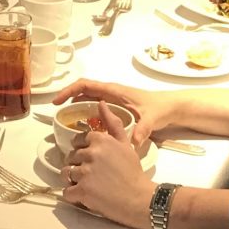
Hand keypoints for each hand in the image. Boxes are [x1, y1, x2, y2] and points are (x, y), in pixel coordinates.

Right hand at [53, 78, 173, 143]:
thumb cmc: (160, 108)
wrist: (171, 108)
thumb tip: (132, 142)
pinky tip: (84, 128)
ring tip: (66, 123)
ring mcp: (113, 100)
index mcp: (114, 91)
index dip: (69, 91)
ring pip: (89, 99)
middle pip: (83, 91)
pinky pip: (96, 108)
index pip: (86, 85)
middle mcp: (111, 94)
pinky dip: (86, 113)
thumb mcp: (151, 118)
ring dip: (76, 107)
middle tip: (57, 115)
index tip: (57, 102)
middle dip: (68, 99)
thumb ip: (142, 129)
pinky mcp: (116, 108)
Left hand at [61, 129, 156, 228]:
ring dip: (74, 179)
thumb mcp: (125, 144)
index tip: (91, 158)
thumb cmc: (132, 171)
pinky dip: (73, 195)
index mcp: (100, 140)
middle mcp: (90, 153)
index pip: (78, 140)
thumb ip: (112, 123)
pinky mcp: (82, 190)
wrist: (138, 198)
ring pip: (66, 173)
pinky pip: (67, 192)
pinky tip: (84, 196)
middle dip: (78, 165)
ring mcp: (85, 172)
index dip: (83, 149)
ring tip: (88, 184)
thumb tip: (101, 103)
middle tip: (92, 174)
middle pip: (71, 157)